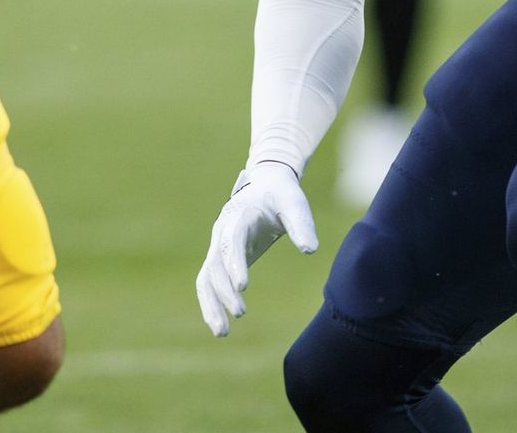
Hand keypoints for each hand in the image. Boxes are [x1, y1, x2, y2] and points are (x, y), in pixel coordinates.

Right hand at [195, 162, 317, 336]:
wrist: (265, 184)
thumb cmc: (281, 195)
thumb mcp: (295, 203)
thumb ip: (302, 224)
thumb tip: (310, 250)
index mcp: (239, 214)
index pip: (232, 240)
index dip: (235, 263)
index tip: (242, 287)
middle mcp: (222, 230)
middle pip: (216, 263)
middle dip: (224, 290)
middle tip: (240, 313)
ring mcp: (218, 245)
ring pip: (206, 277)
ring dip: (211, 304)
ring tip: (222, 333)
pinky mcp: (221, 258)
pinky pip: (208, 282)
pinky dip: (210, 303)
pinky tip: (219, 325)